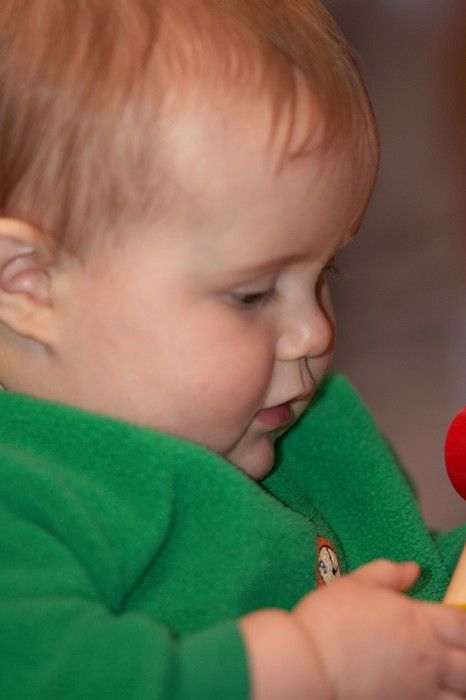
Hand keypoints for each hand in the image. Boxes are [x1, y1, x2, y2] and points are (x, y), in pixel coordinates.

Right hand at [293, 559, 465, 699]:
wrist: (308, 664)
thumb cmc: (328, 620)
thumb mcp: (355, 583)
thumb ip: (388, 574)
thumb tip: (412, 569)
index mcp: (418, 622)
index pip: (464, 625)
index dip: (465, 625)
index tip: (457, 624)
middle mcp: (427, 658)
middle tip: (455, 652)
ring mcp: (420, 690)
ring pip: (462, 695)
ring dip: (459, 685)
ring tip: (447, 677)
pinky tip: (429, 693)